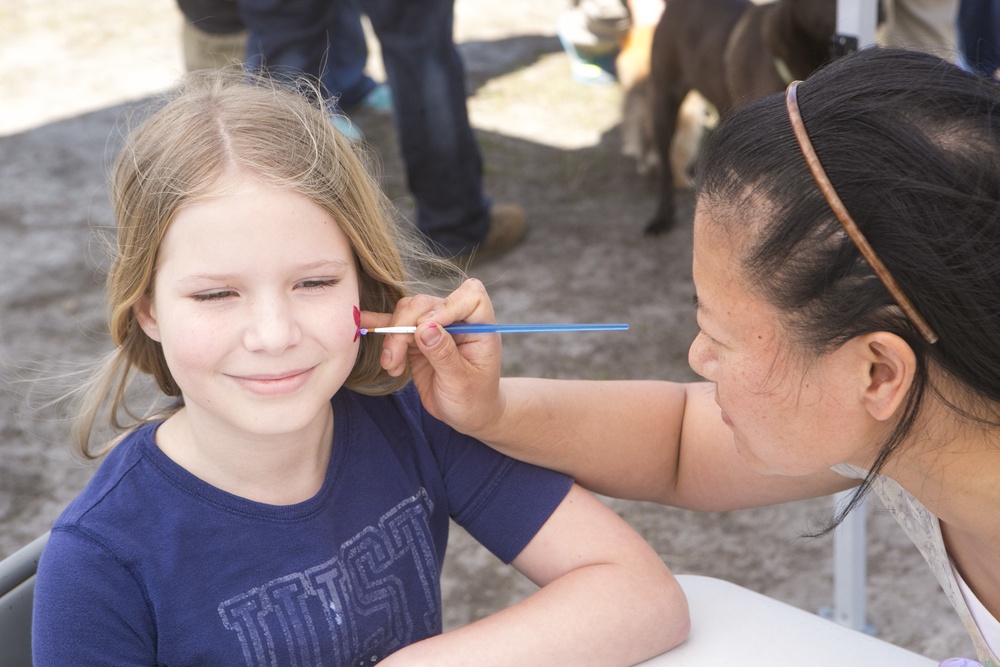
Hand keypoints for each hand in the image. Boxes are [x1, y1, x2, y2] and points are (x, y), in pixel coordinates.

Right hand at [360, 279, 505, 437]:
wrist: (466, 414)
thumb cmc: (473, 399)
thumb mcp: (461, 383)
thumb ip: (444, 354)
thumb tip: (424, 328)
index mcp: (480, 326)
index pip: (469, 297)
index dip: (445, 308)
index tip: (426, 331)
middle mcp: (458, 320)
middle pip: (426, 304)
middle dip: (404, 327)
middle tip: (394, 359)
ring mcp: (436, 326)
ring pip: (407, 313)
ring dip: (392, 337)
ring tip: (391, 366)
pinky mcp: (417, 337)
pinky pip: (396, 326)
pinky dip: (380, 328)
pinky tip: (364, 327)